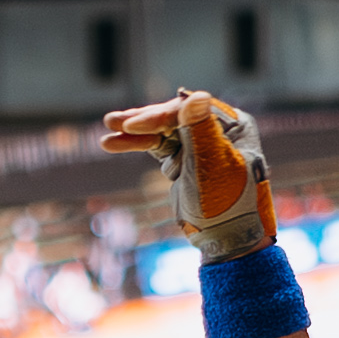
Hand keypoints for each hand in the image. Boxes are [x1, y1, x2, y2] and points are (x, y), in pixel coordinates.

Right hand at [95, 89, 277, 260]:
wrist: (228, 241)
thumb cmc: (227, 205)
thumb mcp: (211, 168)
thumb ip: (200, 132)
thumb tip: (196, 95)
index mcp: (232, 126)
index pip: (190, 111)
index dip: (158, 116)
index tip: (131, 125)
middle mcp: (216, 130)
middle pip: (173, 117)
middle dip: (142, 121)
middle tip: (112, 121)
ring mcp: (199, 145)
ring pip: (161, 131)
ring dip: (133, 132)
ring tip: (107, 128)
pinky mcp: (184, 160)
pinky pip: (157, 146)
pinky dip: (136, 145)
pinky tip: (112, 143)